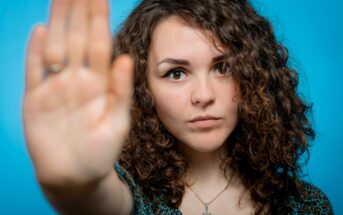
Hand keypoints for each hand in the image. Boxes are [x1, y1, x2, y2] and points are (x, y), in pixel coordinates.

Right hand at [23, 0, 133, 187]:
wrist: (75, 175)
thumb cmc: (101, 152)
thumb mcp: (118, 122)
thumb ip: (121, 91)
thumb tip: (127, 59)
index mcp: (100, 84)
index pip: (99, 44)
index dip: (99, 20)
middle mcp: (78, 80)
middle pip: (77, 39)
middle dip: (78, 12)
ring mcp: (56, 87)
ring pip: (56, 47)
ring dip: (57, 23)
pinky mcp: (35, 100)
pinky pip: (34, 71)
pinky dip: (35, 52)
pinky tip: (40, 31)